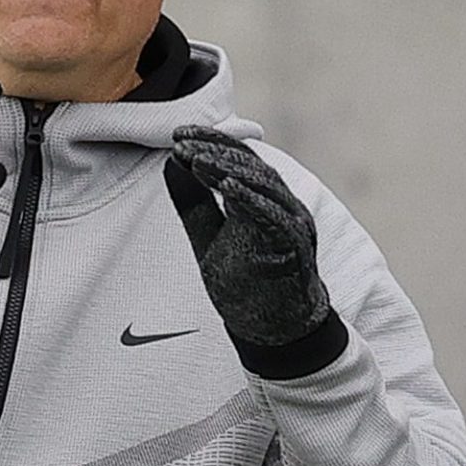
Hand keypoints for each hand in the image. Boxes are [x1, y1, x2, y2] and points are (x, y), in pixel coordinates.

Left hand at [164, 127, 335, 352]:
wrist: (276, 332)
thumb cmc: (246, 285)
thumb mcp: (208, 238)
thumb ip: (193, 203)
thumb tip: (170, 163)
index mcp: (265, 200)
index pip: (240, 159)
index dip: (212, 141)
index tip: (178, 133)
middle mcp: (283, 206)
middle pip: (252, 165)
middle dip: (216, 149)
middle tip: (183, 141)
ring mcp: (293, 225)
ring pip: (264, 185)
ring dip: (229, 169)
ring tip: (197, 159)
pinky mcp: (295, 247)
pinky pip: (274, 217)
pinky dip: (250, 199)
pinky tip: (226, 186)